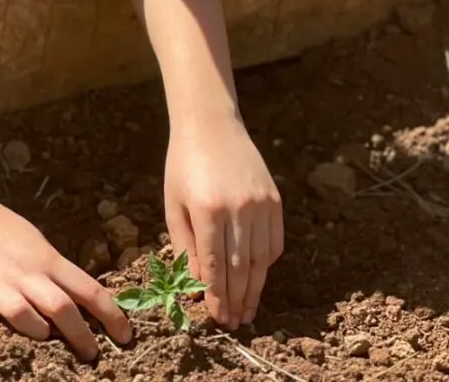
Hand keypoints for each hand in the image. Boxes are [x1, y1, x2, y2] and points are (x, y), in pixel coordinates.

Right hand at [0, 193, 132, 359]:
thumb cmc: (3, 232)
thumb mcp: (38, 246)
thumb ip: (57, 275)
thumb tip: (88, 306)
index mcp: (46, 260)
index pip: (88, 289)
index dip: (111, 315)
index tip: (126, 337)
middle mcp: (24, 273)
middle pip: (60, 307)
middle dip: (81, 336)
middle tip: (92, 356)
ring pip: (23, 314)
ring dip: (38, 332)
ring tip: (45, 343)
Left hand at [164, 114, 282, 329]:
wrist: (210, 125)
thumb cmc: (184, 165)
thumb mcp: (174, 204)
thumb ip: (186, 245)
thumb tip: (198, 285)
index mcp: (208, 210)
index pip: (215, 265)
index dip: (217, 296)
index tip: (218, 318)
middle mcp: (238, 208)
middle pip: (241, 268)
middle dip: (237, 300)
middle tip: (234, 323)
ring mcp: (260, 204)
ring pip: (261, 259)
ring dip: (255, 289)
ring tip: (248, 310)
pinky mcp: (274, 200)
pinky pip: (274, 242)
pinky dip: (267, 263)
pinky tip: (258, 277)